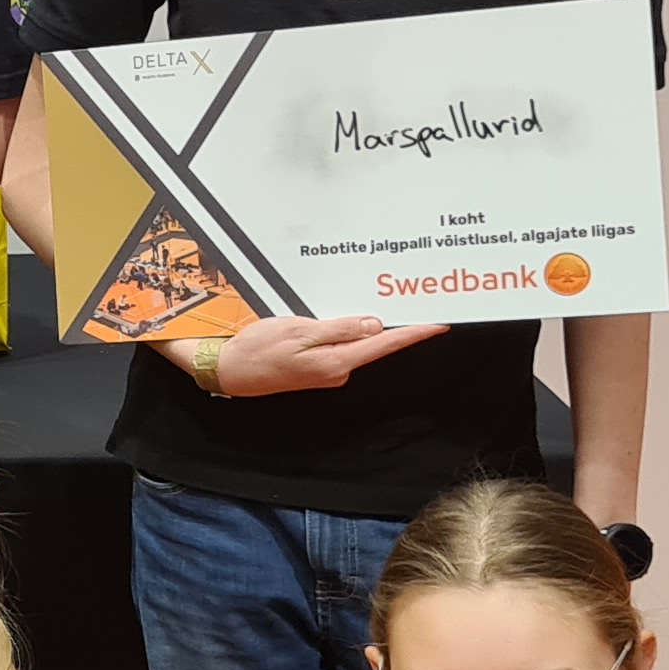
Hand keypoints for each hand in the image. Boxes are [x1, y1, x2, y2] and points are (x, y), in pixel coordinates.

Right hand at [197, 313, 446, 396]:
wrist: (228, 371)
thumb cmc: (257, 349)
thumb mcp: (297, 330)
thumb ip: (338, 328)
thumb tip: (373, 325)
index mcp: (336, 362)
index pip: (384, 344)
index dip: (414, 333)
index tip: (440, 324)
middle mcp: (338, 370)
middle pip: (374, 342)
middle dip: (391, 322)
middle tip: (409, 298)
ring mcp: (328, 371)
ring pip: (355, 342)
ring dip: (361, 325)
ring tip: (367, 301)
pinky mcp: (318, 368)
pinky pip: (339, 345)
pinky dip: (342, 331)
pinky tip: (336, 318)